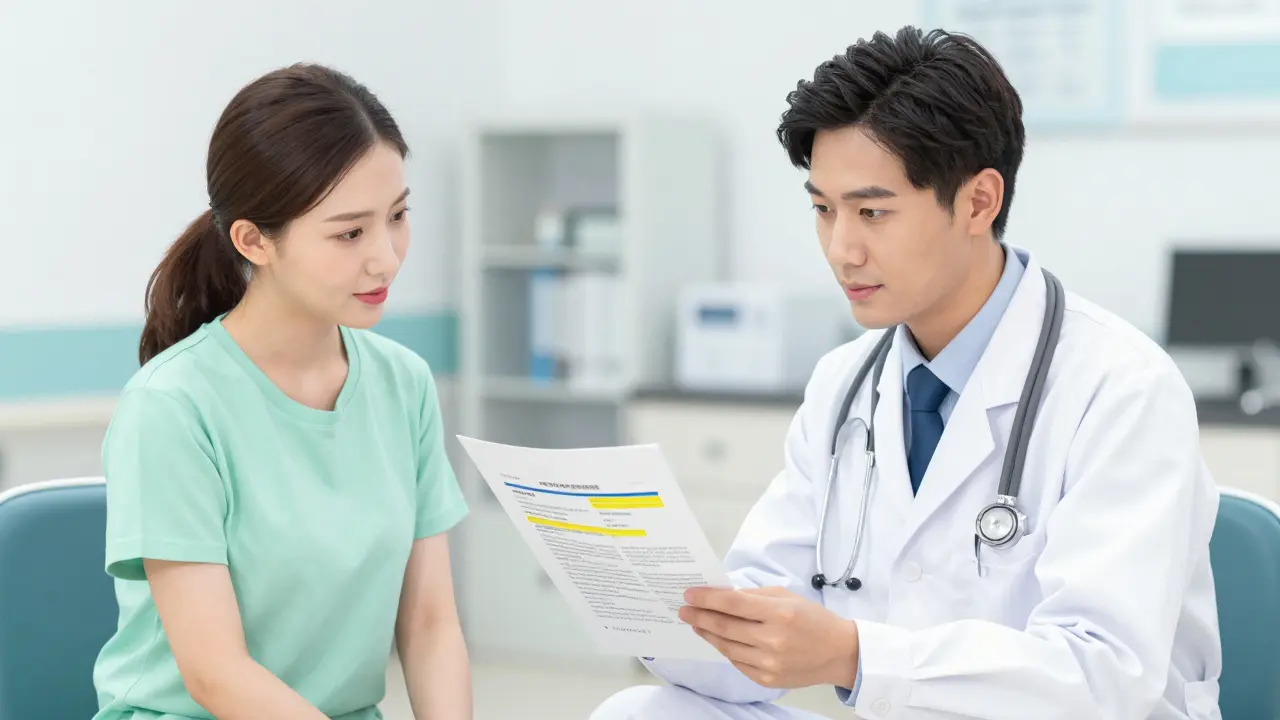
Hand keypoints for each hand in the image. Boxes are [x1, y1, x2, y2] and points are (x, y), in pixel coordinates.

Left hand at [679, 585, 858, 689]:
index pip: (732, 603)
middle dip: (699, 616)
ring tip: (696, 624)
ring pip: (726, 646)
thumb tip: (721, 596)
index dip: (706, 598)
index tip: (689, 594)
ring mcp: (769, 662)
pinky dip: (725, 649)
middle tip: (684, 610)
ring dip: (707, 634)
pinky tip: (717, 639)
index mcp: (779, 613)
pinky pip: (737, 662)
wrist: (839, 653)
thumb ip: (754, 597)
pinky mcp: (767, 679)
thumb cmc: (812, 619)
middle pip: (724, 626)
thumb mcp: (786, 596)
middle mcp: (772, 639)